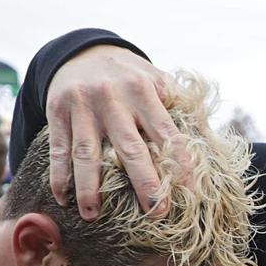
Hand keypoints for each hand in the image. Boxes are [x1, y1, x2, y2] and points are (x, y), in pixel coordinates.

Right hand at [46, 46, 184, 218]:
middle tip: (155, 213)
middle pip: (130, 148)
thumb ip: (177, 106)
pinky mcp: (58, 112)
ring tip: (92, 215)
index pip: (167, 134)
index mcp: (144, 91)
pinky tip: (62, 200)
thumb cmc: (128, 76)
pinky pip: (59, 149)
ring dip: (89, 188)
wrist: (83, 49)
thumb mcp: (155, 79)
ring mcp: (83, 106)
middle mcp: (113, 98)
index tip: (191, 194)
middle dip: (145, 184)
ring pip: (87, 153)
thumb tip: (207, 143)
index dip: (181, 165)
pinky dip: (58, 176)